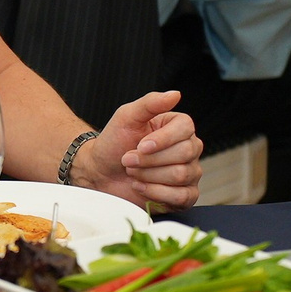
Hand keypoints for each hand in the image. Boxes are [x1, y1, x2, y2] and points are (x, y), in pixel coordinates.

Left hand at [72, 90, 204, 209]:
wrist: (101, 171)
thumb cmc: (114, 142)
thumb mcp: (127, 116)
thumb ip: (150, 103)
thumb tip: (175, 94)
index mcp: (179, 127)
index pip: (185, 129)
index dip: (162, 140)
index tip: (140, 145)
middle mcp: (189, 149)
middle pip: (184, 154)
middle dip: (149, 160)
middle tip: (129, 159)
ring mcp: (189, 173)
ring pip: (180, 175)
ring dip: (148, 175)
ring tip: (133, 171)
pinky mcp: (184, 196)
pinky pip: (181, 197)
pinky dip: (155, 192)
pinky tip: (140, 186)